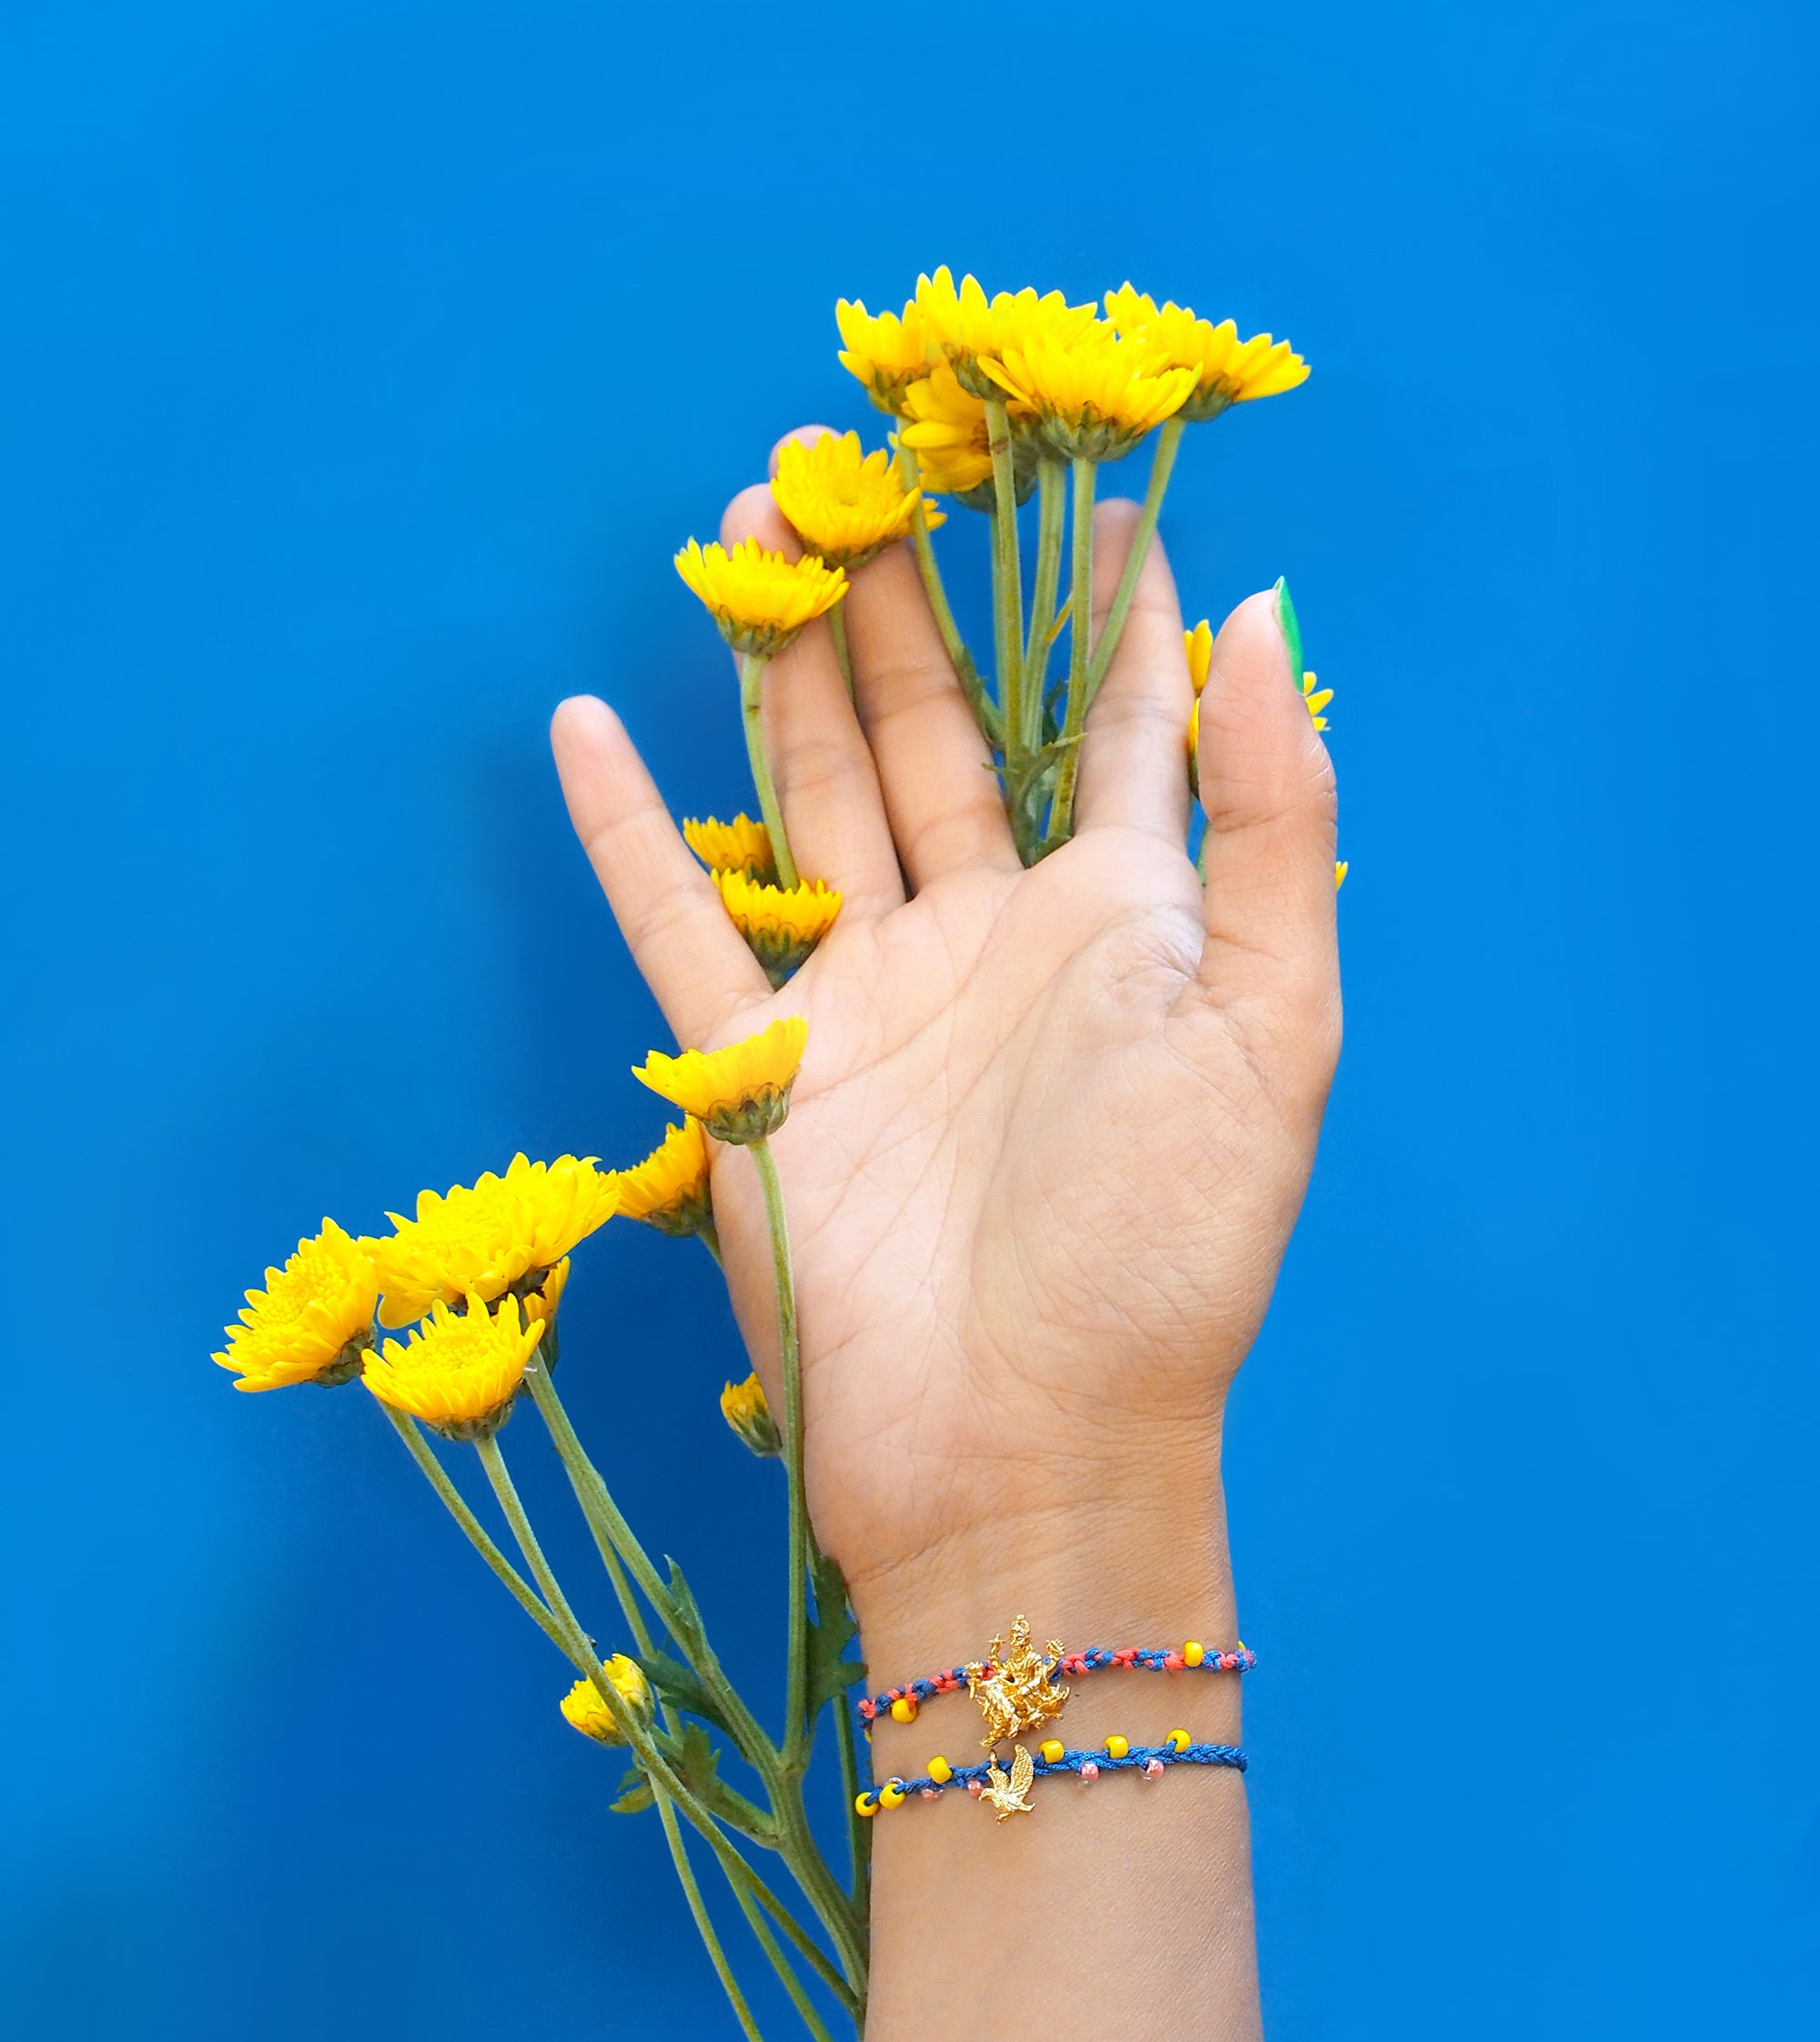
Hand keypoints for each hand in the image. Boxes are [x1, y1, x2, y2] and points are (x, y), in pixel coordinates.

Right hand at [551, 430, 1338, 1675]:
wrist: (1024, 1444)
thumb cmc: (1168, 1250)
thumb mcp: (1271, 1026)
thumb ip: (1269, 824)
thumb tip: (1264, 626)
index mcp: (1122, 928)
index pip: (1116, 730)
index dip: (1113, 614)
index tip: (1092, 493)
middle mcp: (991, 943)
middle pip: (940, 732)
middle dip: (911, 605)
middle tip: (872, 465)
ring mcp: (869, 999)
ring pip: (814, 791)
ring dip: (782, 665)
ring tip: (756, 526)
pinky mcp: (761, 1064)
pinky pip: (677, 918)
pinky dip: (628, 826)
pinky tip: (588, 717)